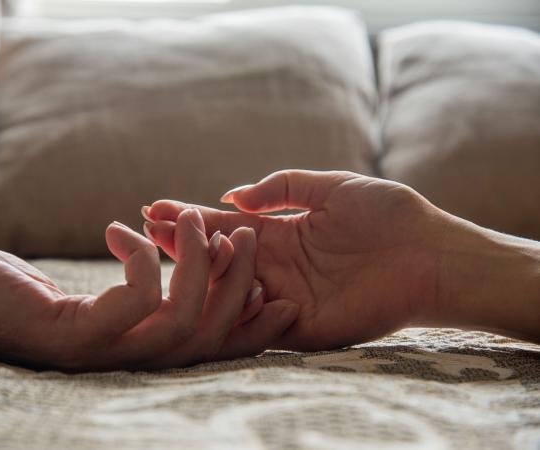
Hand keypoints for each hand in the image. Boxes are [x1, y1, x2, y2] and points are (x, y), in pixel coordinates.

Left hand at [0, 209, 297, 369]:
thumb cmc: (8, 291)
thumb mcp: (83, 292)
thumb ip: (130, 294)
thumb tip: (169, 268)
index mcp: (129, 357)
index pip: (207, 352)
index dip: (251, 330)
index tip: (283, 297)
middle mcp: (119, 366)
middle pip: (206, 339)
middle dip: (238, 288)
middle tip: (247, 235)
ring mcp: (96, 355)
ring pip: (180, 321)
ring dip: (200, 266)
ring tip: (198, 220)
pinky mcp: (71, 335)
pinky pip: (135, 298)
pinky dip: (141, 256)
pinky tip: (118, 229)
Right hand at [144, 170, 450, 349]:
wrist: (430, 254)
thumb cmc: (387, 215)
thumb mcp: (330, 185)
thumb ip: (281, 187)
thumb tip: (231, 194)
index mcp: (281, 233)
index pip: (225, 225)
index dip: (191, 217)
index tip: (154, 208)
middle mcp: (276, 266)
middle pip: (218, 258)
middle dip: (182, 244)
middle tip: (146, 230)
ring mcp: (284, 297)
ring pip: (229, 290)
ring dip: (199, 274)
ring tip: (169, 252)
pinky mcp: (300, 326)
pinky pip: (255, 324)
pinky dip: (228, 311)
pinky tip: (201, 290)